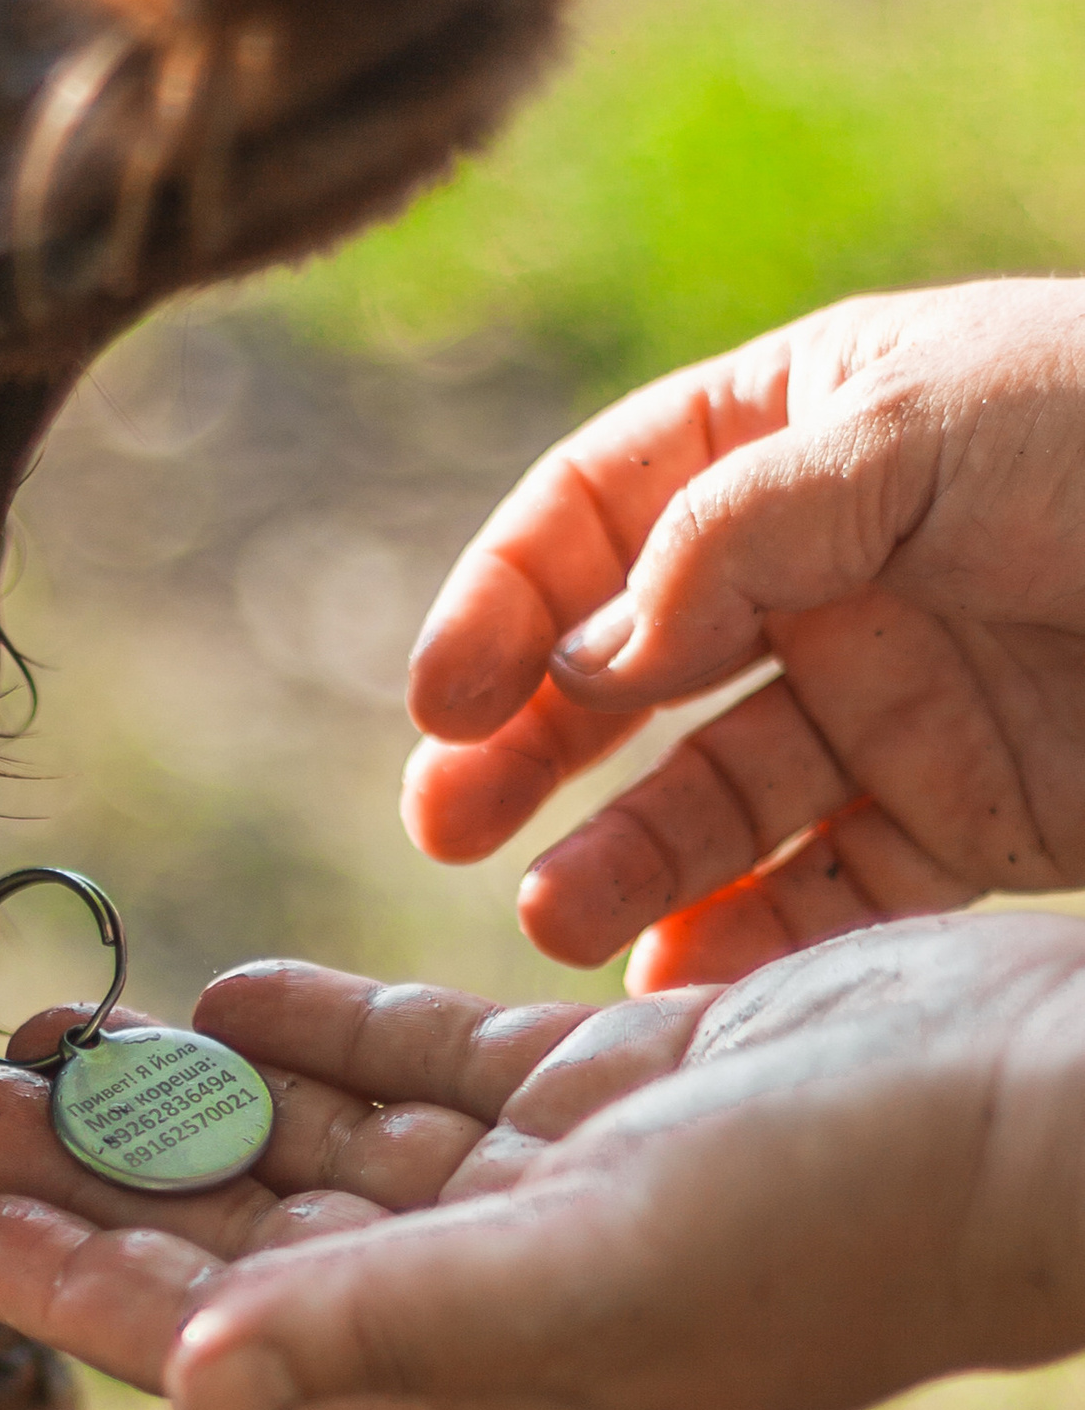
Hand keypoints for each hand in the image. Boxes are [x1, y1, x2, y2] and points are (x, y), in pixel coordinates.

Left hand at [0, 920, 1084, 1409]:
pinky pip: (419, 1065)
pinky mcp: (605, 1092)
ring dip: (180, 1089)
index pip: (221, 1340)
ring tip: (40, 1024)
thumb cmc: (839, 1220)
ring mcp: (553, 1192)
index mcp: (484, 1381)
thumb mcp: (598, 1278)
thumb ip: (386, 1330)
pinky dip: (319, 1030)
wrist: (1040, 1111)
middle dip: (91, 1172)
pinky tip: (219, 994)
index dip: (71, 1286)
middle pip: (240, 1238)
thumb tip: (192, 1398)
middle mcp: (499, 1298)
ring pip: (314, 1145)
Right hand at [402, 280, 1084, 985]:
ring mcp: (890, 700)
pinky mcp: (966, 816)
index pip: (593, 515)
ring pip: (716, 795)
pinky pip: (832, 891)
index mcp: (788, 436)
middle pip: (627, 670)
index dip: (505, 602)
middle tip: (450, 823)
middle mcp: (817, 575)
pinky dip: (751, 941)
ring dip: (627, 856)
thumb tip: (591, 650)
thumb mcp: (922, 429)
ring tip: (558, 923)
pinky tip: (676, 981)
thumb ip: (744, 530)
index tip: (442, 700)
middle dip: (529, 748)